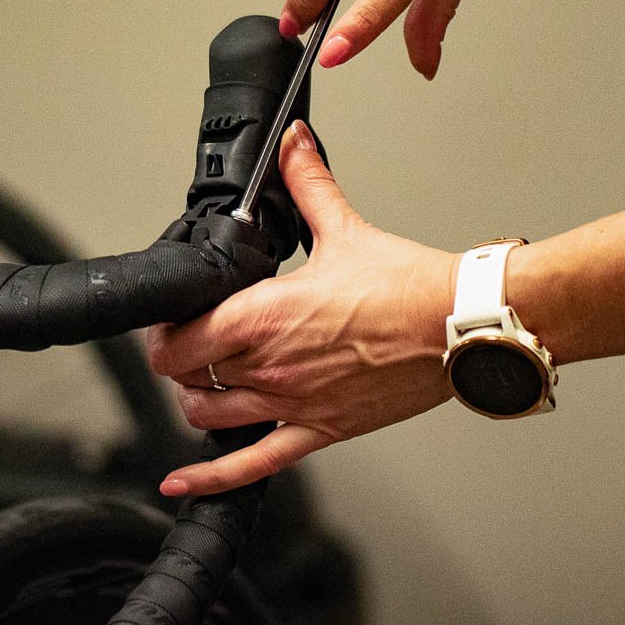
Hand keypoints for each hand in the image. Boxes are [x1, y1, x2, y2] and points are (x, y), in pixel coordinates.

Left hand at [145, 120, 458, 495]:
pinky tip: (182, 481)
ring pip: (208, 415)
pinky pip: (252, 466)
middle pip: (187, 374)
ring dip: (196, 399)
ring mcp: (291, 404)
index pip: (178, 336)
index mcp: (264, 315)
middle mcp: (269, 366)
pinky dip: (210, 478)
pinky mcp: (319, 430)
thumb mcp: (345, 228)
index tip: (169, 317)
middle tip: (190, 340)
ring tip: (202, 382)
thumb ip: (307, 183)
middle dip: (182, 357)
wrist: (460, 326)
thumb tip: (292, 142)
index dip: (163, 329)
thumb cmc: (411, 286)